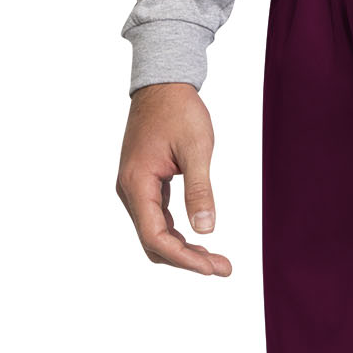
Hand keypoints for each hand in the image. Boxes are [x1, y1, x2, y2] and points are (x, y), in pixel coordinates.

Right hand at [117, 83, 231, 275]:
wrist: (162, 84)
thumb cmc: (178, 110)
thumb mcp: (196, 149)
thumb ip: (200, 190)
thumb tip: (206, 230)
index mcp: (137, 182)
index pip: (155, 236)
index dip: (182, 257)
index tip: (210, 268)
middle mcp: (129, 190)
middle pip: (153, 242)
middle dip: (187, 260)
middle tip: (223, 268)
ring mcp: (135, 189)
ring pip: (155, 234)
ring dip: (184, 251)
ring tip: (217, 261)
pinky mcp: (144, 185)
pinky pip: (158, 220)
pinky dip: (179, 235)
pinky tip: (202, 242)